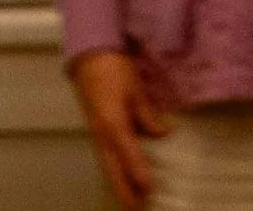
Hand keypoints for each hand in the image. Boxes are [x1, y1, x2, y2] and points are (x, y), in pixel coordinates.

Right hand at [68, 48, 170, 208]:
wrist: (88, 58)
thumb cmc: (114, 69)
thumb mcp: (136, 90)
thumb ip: (148, 115)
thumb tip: (164, 134)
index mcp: (113, 124)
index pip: (129, 155)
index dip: (139, 174)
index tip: (150, 189)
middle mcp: (102, 136)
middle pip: (112, 171)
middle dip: (124, 192)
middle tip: (137, 210)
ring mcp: (96, 136)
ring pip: (107, 168)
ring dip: (119, 185)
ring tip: (132, 201)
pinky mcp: (96, 132)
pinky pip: (106, 158)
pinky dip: (115, 171)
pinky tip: (124, 177)